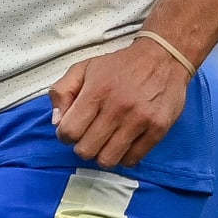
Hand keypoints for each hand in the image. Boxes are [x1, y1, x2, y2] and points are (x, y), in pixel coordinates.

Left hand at [48, 38, 189, 168]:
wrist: (161, 58)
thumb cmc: (118, 65)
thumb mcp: (83, 68)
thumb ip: (62, 91)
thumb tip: (56, 122)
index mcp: (95, 92)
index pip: (70, 130)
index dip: (64, 135)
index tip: (69, 132)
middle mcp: (117, 108)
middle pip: (87, 150)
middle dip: (81, 147)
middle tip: (87, 137)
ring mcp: (139, 121)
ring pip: (109, 159)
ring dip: (101, 155)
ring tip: (103, 143)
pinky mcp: (158, 130)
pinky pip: (133, 160)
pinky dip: (123, 157)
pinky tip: (121, 144)